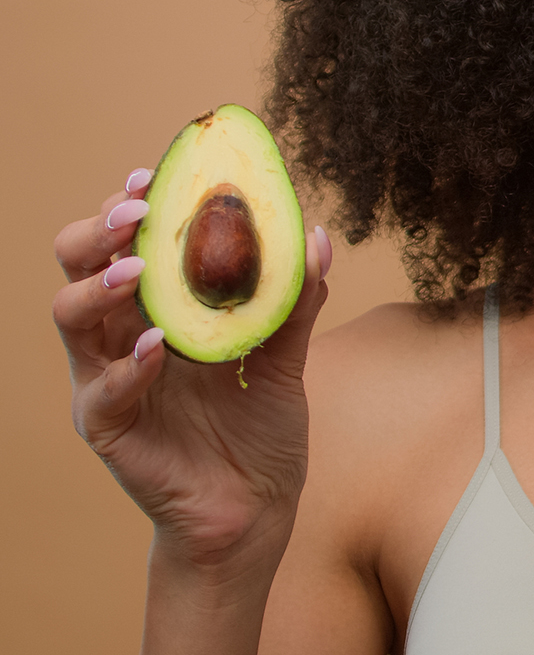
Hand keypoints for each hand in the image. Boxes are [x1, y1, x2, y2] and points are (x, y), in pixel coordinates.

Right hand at [52, 168, 332, 571]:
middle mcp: (121, 336)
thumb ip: (296, 299)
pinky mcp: (109, 428)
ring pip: (70, 317)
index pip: (124, 243)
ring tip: (140, 269)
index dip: (128, 205)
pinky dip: (127, 364)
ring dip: (100, 284)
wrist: (255, 506)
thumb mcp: (285, 356)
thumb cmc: (259, 428)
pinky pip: (102, 391)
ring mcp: (107, 381)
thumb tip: (317, 235)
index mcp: (157, 308)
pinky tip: (158, 345)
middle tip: (137, 211)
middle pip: (78, 264)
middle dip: (99, 229)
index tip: (153, 175)